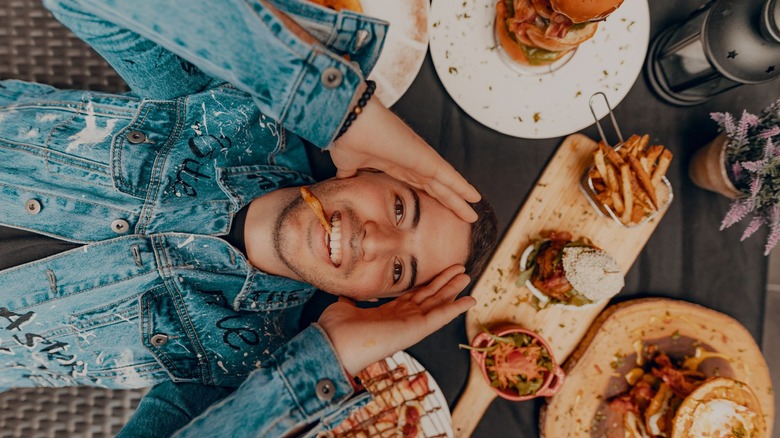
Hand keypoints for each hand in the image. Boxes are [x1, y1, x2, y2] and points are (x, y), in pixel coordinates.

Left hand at [317, 265, 474, 374]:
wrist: (333, 344)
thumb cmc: (336, 330)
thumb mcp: (344, 308)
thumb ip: (350, 302)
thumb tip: (345, 296)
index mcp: (389, 314)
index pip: (414, 296)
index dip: (428, 283)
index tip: (439, 272)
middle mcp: (402, 320)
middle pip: (430, 298)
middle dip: (445, 282)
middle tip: (461, 269)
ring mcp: (411, 325)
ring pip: (438, 304)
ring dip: (453, 290)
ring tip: (467, 275)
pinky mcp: (416, 330)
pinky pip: (440, 317)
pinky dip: (456, 308)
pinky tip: (471, 299)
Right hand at [330, 98, 480, 222]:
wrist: (349, 122)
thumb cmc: (347, 137)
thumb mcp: (348, 164)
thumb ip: (351, 175)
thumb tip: (343, 184)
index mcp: (394, 163)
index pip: (418, 183)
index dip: (429, 195)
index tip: (437, 206)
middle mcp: (410, 161)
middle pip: (435, 187)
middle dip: (448, 202)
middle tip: (462, 216)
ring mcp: (419, 159)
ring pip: (445, 184)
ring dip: (459, 199)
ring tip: (472, 214)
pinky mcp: (425, 158)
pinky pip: (448, 176)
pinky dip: (462, 187)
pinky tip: (474, 197)